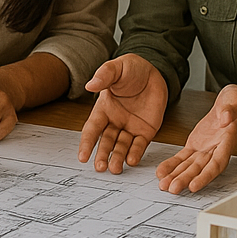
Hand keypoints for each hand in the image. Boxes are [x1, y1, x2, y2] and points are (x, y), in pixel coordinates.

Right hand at [78, 54, 167, 173]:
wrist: (154, 71)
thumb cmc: (131, 69)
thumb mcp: (116, 68)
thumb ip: (104, 76)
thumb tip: (90, 85)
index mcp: (103, 109)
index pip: (92, 129)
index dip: (86, 143)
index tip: (82, 157)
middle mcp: (115, 121)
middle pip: (106, 142)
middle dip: (102, 155)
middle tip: (100, 167)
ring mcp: (130, 127)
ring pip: (121, 146)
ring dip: (117, 158)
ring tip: (116, 169)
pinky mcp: (145, 131)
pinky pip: (139, 144)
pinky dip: (136, 153)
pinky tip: (132, 160)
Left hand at [156, 85, 236, 192]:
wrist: (232, 104)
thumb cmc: (236, 103)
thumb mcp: (235, 101)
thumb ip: (229, 111)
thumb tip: (225, 118)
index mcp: (227, 141)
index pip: (217, 163)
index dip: (205, 176)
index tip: (194, 185)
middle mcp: (215, 150)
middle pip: (200, 169)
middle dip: (185, 179)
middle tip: (172, 189)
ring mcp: (204, 149)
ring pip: (189, 166)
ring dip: (176, 176)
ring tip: (163, 185)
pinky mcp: (195, 145)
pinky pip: (182, 157)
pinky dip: (172, 165)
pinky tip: (162, 172)